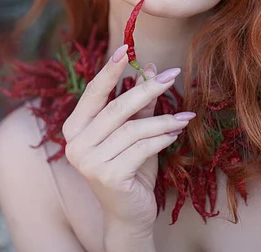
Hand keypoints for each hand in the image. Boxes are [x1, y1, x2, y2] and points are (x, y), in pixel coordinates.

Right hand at [62, 44, 195, 234]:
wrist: (128, 213)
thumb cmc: (130, 166)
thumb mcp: (134, 130)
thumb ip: (139, 102)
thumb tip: (148, 66)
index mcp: (75, 127)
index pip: (93, 92)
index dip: (110, 70)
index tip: (126, 48)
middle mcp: (75, 143)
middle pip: (116, 107)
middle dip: (148, 89)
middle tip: (172, 75)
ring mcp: (88, 161)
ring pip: (133, 128)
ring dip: (164, 119)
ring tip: (185, 117)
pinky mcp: (107, 176)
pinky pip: (141, 148)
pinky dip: (162, 138)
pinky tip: (176, 133)